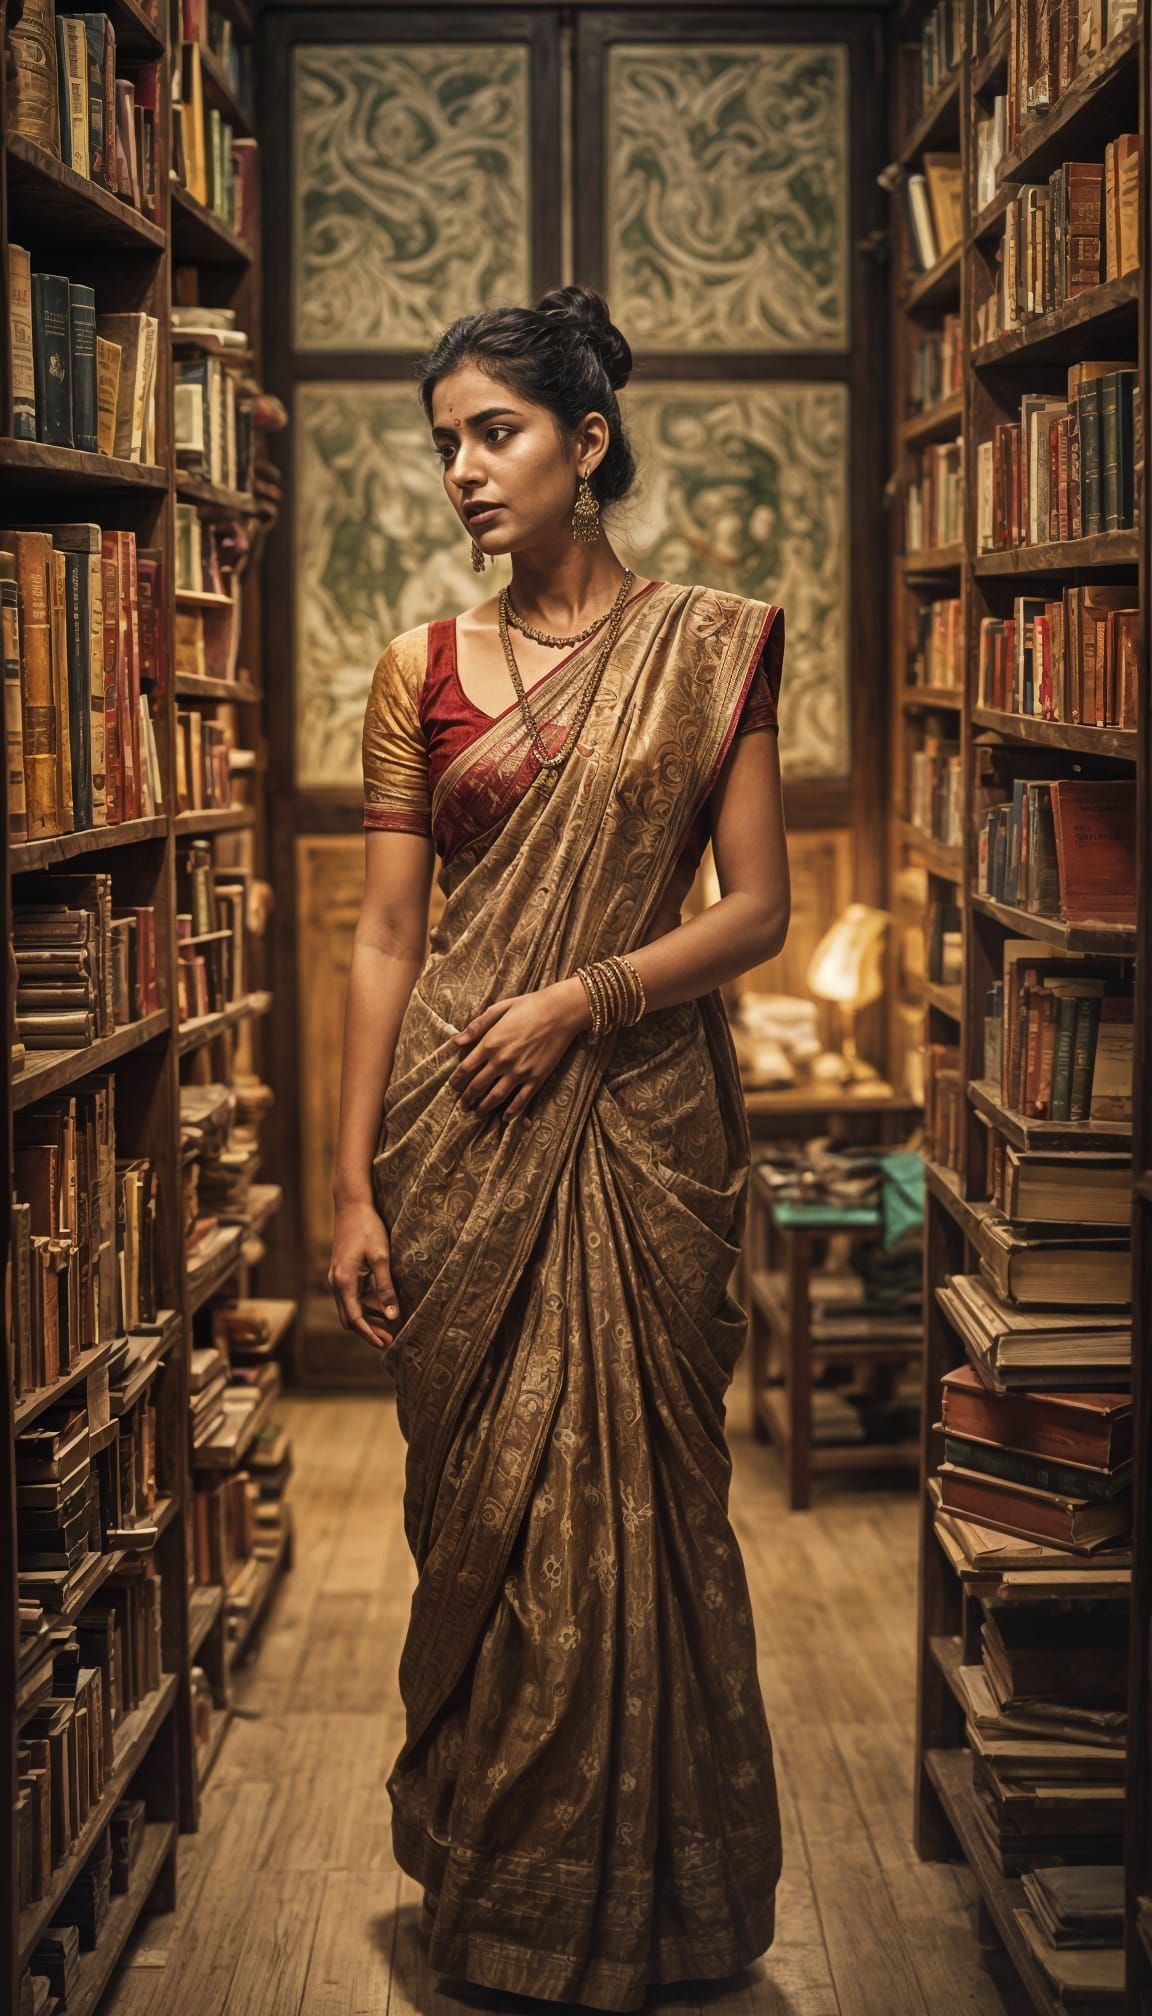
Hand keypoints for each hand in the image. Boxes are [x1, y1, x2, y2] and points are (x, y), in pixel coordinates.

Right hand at [327, 1200, 398, 1349]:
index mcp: (343, 1281)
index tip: (385, 1344)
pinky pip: (351, 1297)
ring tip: (389, 1328)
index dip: (369, 1334)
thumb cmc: (368, 1228)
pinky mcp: (342, 1272)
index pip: (354, 1318)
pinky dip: (364, 1306)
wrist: (352, 1205)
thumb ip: (385, 1287)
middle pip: (348, 1318)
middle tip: (389, 1340)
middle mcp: (336, 1282)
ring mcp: (337, 1277)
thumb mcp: (381, 1257)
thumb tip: (392, 1316)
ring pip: (349, 1308)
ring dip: (367, 1319)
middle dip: (367, 1331)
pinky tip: (381, 1307)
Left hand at [449, 979, 588, 1121]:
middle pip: (478, 1086)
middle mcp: (501, 1061)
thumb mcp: (499, 1009)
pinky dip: (511, 1112)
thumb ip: (476, 1026)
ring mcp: (519, 1072)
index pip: (465, 1068)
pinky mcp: (536, 1078)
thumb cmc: (529, 1006)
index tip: (453, 1087)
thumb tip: (456, 1042)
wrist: (560, 1011)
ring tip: (478, 1113)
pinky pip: (521, 1100)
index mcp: (490, 1043)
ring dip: (484, 1108)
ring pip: (496, 1097)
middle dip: (468, 1098)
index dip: (456, 1081)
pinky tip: (505, 1118)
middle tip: (464, 1104)